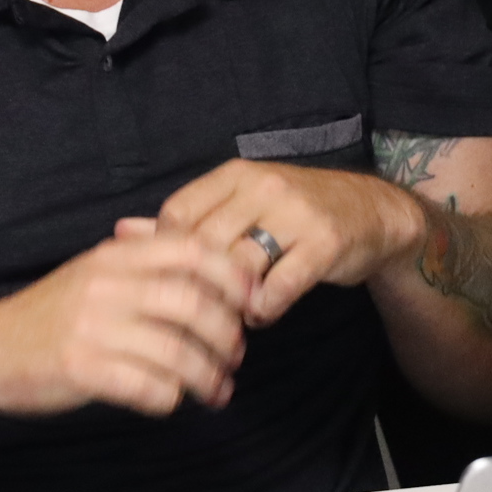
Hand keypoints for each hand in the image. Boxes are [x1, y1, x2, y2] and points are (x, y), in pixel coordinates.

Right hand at [0, 225, 255, 419]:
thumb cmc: (49, 316)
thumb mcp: (94, 272)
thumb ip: (145, 263)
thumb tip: (213, 267)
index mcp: (115, 256)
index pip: (192, 251)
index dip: (233, 277)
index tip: (252, 303)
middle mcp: (106, 285)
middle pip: (192, 303)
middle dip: (226, 335)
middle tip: (235, 357)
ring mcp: (91, 327)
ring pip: (175, 351)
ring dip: (207, 376)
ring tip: (217, 391)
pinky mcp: (79, 369)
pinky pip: (145, 387)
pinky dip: (169, 398)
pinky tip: (171, 402)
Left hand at [157, 158, 428, 325]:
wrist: (372, 212)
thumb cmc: (294, 212)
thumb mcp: (240, 203)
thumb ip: (185, 219)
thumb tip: (120, 232)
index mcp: (236, 174)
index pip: (178, 214)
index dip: (167, 256)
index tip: (173, 282)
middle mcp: (263, 187)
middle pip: (205, 245)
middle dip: (196, 287)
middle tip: (195, 313)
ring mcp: (295, 214)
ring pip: (240, 268)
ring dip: (229, 303)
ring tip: (229, 317)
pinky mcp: (324, 243)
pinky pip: (280, 286)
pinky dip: (264, 309)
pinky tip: (262, 314)